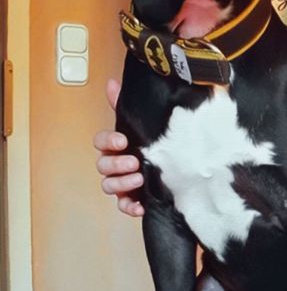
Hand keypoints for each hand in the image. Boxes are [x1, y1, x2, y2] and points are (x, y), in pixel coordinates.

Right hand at [94, 79, 144, 216]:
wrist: (180, 167)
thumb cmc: (156, 143)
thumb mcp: (143, 123)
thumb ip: (125, 105)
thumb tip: (112, 83)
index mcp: (116, 146)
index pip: (101, 142)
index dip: (109, 142)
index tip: (123, 140)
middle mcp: (115, 164)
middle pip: (103, 165)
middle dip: (116, 164)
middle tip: (134, 161)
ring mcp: (122, 183)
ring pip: (109, 186)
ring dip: (122, 183)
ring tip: (139, 178)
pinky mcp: (132, 199)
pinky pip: (124, 206)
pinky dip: (129, 207)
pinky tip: (140, 206)